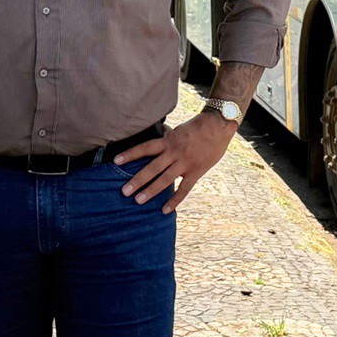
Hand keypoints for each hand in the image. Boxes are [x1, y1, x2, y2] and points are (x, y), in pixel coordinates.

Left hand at [113, 112, 236, 213]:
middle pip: (153, 168)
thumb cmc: (199, 126)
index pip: (146, 148)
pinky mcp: (196, 171)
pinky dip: (174, 200)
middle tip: (124, 191)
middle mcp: (175, 152)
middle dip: (138, 180)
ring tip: (138, 201)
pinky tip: (165, 210)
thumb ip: (168, 137)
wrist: (220, 125)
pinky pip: (184, 189)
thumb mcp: (180, 129)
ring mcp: (186, 163)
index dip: (131, 154)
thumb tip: (157, 136)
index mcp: (169, 140)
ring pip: (165, 179)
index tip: (116, 161)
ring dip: (151, 190)